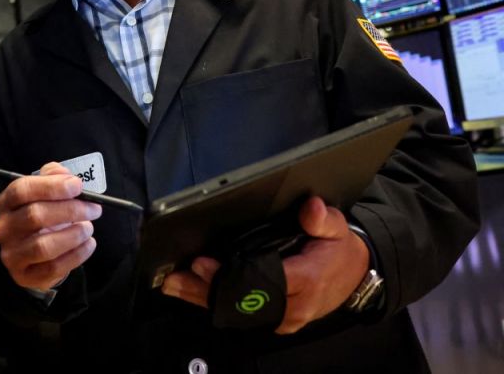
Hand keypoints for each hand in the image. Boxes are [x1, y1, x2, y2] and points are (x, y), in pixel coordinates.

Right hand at [0, 162, 101, 291]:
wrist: (34, 255)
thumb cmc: (42, 217)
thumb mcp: (44, 192)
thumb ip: (54, 177)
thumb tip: (67, 176)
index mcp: (6, 203)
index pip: (22, 190)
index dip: (51, 186)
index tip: (78, 186)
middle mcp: (4, 228)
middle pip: (35, 216)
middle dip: (70, 210)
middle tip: (94, 209)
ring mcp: (11, 254)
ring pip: (43, 246)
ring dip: (73, 235)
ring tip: (88, 228)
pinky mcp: (24, 276)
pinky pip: (53, 267)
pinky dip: (77, 255)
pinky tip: (88, 245)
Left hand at [161, 196, 370, 333]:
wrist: (354, 276)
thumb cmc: (339, 251)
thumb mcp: (338, 227)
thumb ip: (323, 218)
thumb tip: (311, 208)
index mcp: (307, 280)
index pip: (263, 280)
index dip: (230, 274)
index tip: (203, 263)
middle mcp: (294, 305)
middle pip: (243, 302)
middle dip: (206, 289)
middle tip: (176, 276)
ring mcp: (284, 317)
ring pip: (238, 312)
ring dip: (203, 298)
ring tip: (173, 284)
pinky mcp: (275, 319)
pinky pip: (243, 314)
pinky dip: (215, 303)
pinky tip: (191, 292)